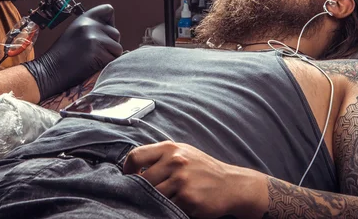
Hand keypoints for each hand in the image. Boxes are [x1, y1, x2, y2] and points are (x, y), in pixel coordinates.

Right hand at [23, 4, 122, 100]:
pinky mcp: (97, 52)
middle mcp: (89, 25)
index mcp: (84, 18)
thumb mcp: (76, 32)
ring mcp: (93, 38)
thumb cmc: (63, 55)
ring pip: (117, 48)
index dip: (110, 23)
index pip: (108, 10)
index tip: (102, 34)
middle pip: (116, 33)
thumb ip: (92, 28)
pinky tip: (91, 66)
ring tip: (92, 59)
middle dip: (110, 45)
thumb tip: (114, 34)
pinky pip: (113, 60)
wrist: (49, 71)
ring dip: (109, 56)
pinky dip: (106, 65)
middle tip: (94, 52)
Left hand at [123, 141, 249, 217]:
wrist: (230, 184)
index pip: (136, 156)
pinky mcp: (188, 198)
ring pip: (153, 195)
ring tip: (162, 200)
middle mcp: (175, 161)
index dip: (127, 170)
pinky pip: (167, 207)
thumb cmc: (202, 169)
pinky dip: (168, 208)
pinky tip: (176, 204)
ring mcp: (181, 180)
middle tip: (144, 195)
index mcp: (170, 148)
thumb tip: (133, 167)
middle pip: (142, 180)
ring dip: (154, 200)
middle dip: (141, 189)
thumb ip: (160, 156)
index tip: (128, 179)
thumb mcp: (183, 153)